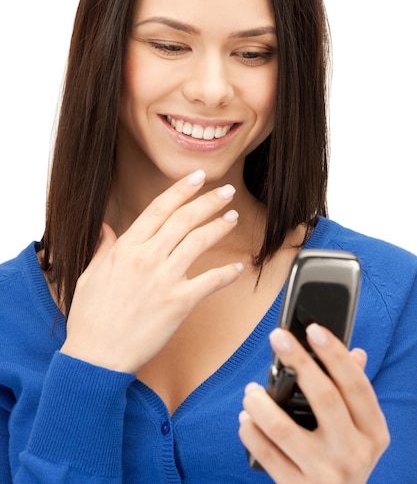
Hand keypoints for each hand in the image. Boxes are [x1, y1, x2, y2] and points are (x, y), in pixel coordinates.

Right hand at [61, 170, 242, 372]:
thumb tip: (106, 228)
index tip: (197, 177)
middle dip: (209, 201)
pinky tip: (238, 268)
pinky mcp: (179, 303)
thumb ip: (104, 248)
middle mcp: (147, 258)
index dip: (182, 189)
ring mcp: (164, 279)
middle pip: (184, 219)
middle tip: (226, 191)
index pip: (159, 208)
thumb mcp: (90, 275)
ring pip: (199, 241)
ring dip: (219, 226)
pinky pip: (210, 281)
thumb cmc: (90, 318)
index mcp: (126, 247)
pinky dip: (227, 273)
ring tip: (233, 217)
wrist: (96, 357)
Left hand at [239, 324, 389, 482]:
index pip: (357, 385)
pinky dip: (250, 433)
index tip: (314, 329)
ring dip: (261, 403)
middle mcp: (354, 453)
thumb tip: (355, 352)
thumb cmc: (345, 458)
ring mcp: (325, 474)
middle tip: (277, 337)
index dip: (336, 354)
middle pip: (325, 398)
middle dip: (298, 362)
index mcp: (373, 432)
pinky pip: (266, 456)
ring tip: (249, 390)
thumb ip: (355, 393)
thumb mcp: (360, 430)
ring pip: (284, 429)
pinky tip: (245, 418)